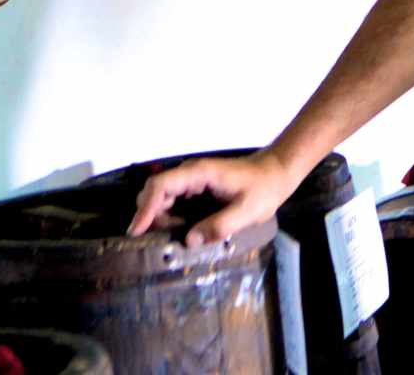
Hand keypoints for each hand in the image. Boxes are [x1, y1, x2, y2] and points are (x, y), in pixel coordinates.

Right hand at [127, 150, 295, 245]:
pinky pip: (174, 202)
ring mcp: (192, 181)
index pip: (161, 185)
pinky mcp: (196, 190)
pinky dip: (170, 218)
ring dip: (161, 219)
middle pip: (155, 192)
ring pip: (162, 198)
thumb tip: (190, 240)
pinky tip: (180, 232)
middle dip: (150, 216)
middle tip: (158, 241)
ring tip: (172, 238)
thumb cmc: (264, 188)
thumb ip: (219, 225)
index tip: (137, 230)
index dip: (146, 207)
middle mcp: (191, 174)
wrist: (276, 173)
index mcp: (200, 173)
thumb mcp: (247, 211)